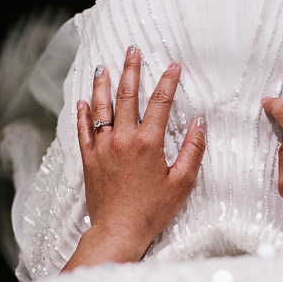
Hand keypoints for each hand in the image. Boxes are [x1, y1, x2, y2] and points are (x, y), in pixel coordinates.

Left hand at [72, 46, 205, 263]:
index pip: (160, 103)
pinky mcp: (89, 160)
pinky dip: (84, 114)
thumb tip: (199, 123)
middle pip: (127, 96)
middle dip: (131, 71)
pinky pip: (84, 130)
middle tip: (132, 51)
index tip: (173, 66)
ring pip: (101, 108)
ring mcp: (103, 148)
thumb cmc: (153, 210)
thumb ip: (192, 150)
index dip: (168, 81)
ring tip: (104, 68)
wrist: (118, 230)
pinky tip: (84, 102)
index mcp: (148, 143)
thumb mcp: (182, 182)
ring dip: (103, 85)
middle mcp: (122, 140)